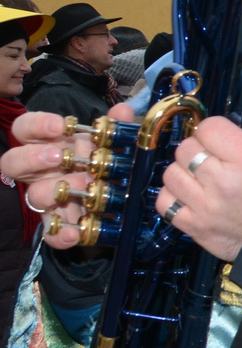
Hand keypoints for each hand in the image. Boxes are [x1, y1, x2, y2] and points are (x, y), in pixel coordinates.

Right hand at [5, 104, 137, 250]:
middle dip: (32, 158)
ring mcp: (48, 197)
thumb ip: (116, 125)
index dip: (37, 125)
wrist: (118, 191)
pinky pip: (51, 233)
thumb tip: (122, 112)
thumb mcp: (111, 139)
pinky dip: (59, 235)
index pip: (25, 129)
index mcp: (49, 144)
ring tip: (78, 186)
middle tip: (58, 156)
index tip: (60, 126)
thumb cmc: (104, 158)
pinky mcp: (59, 223)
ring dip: (53, 191)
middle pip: (13, 162)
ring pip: (33, 195)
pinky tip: (74, 233)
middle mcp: (41, 170)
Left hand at [154, 88, 241, 260]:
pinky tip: (192, 196)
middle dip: (197, 150)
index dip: (216, 131)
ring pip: (170, 172)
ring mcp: (203, 206)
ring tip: (202, 178)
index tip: (225, 141)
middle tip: (214, 160)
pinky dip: (173, 196)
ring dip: (183, 173)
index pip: (210, 126)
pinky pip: (163, 199)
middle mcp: (223, 182)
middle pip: (185, 147)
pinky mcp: (189, 225)